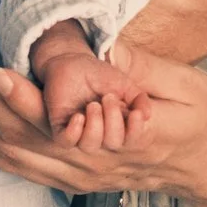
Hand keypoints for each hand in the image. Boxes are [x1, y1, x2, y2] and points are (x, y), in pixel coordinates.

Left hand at [0, 37, 206, 197]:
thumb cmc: (206, 120)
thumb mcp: (187, 85)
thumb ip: (142, 69)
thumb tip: (103, 47)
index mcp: (117, 138)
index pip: (58, 121)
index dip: (22, 96)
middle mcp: (88, 164)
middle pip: (19, 133)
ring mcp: (77, 174)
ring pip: (9, 151)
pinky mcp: (71, 176)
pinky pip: (15, 165)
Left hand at [32, 30, 147, 141]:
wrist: (72, 61)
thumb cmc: (98, 74)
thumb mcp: (123, 83)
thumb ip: (138, 98)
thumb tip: (147, 115)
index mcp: (117, 124)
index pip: (130, 139)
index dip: (135, 130)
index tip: (135, 113)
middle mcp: (100, 132)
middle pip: (112, 143)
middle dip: (113, 121)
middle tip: (108, 97)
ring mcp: (79, 130)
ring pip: (89, 146)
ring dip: (95, 126)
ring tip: (92, 105)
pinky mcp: (60, 126)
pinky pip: (66, 141)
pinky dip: (74, 132)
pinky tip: (78, 117)